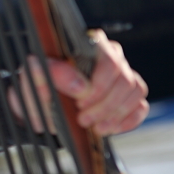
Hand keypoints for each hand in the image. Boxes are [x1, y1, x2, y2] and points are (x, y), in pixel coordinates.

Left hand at [8, 30, 148, 136]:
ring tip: (93, 126)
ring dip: (115, 113)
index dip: (98, 85)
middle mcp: (108, 56)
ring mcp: (121, 75)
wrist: (40, 108)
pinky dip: (127, 120)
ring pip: (135, 90)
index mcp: (86, 46)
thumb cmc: (37, 87)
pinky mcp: (127, 96)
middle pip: (124, 78)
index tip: (79, 102)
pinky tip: (108, 128)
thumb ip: (47, 75)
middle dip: (104, 104)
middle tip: (83, 118)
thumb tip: (79, 84)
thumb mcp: (32, 80)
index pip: (109, 58)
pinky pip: (141, 106)